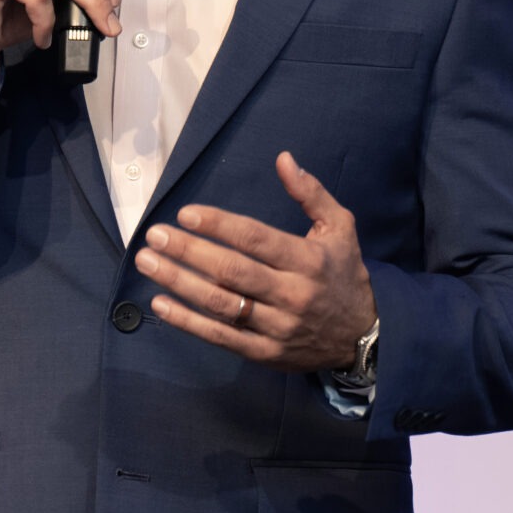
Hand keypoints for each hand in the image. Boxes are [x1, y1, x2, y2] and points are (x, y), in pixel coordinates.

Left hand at [137, 152, 377, 371]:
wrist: (364, 336)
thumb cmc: (344, 273)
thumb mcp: (341, 228)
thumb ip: (311, 193)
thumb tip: (283, 159)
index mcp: (308, 260)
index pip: (256, 239)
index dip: (219, 226)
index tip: (185, 214)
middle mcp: (292, 294)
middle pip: (231, 271)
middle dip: (189, 251)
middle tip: (155, 235)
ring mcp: (278, 327)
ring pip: (221, 304)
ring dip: (179, 282)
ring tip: (148, 262)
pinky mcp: (265, 353)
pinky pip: (221, 337)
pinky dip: (188, 322)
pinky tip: (160, 303)